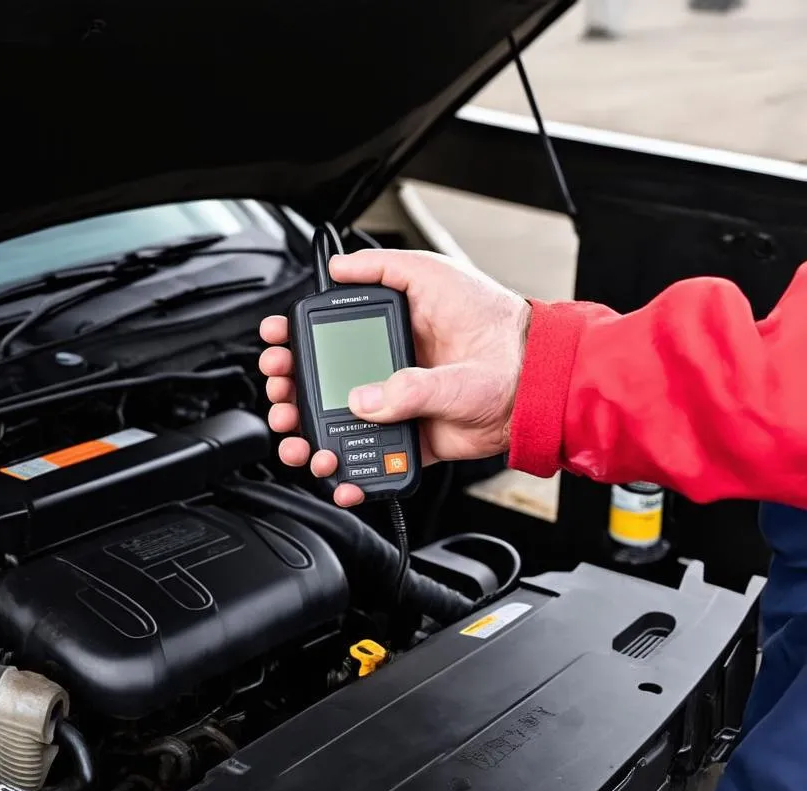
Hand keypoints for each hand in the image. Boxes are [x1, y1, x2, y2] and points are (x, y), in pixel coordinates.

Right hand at [259, 248, 530, 505]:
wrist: (542, 389)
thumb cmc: (504, 332)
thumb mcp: (442, 289)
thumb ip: (394, 308)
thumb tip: (358, 380)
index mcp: (390, 322)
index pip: (328, 325)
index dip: (295, 332)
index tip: (276, 339)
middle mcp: (387, 362)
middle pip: (322, 376)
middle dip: (291, 387)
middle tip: (280, 392)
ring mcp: (396, 401)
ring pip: (339, 421)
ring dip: (311, 434)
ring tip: (299, 442)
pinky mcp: (412, 436)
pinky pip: (374, 457)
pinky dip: (353, 471)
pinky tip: (338, 474)